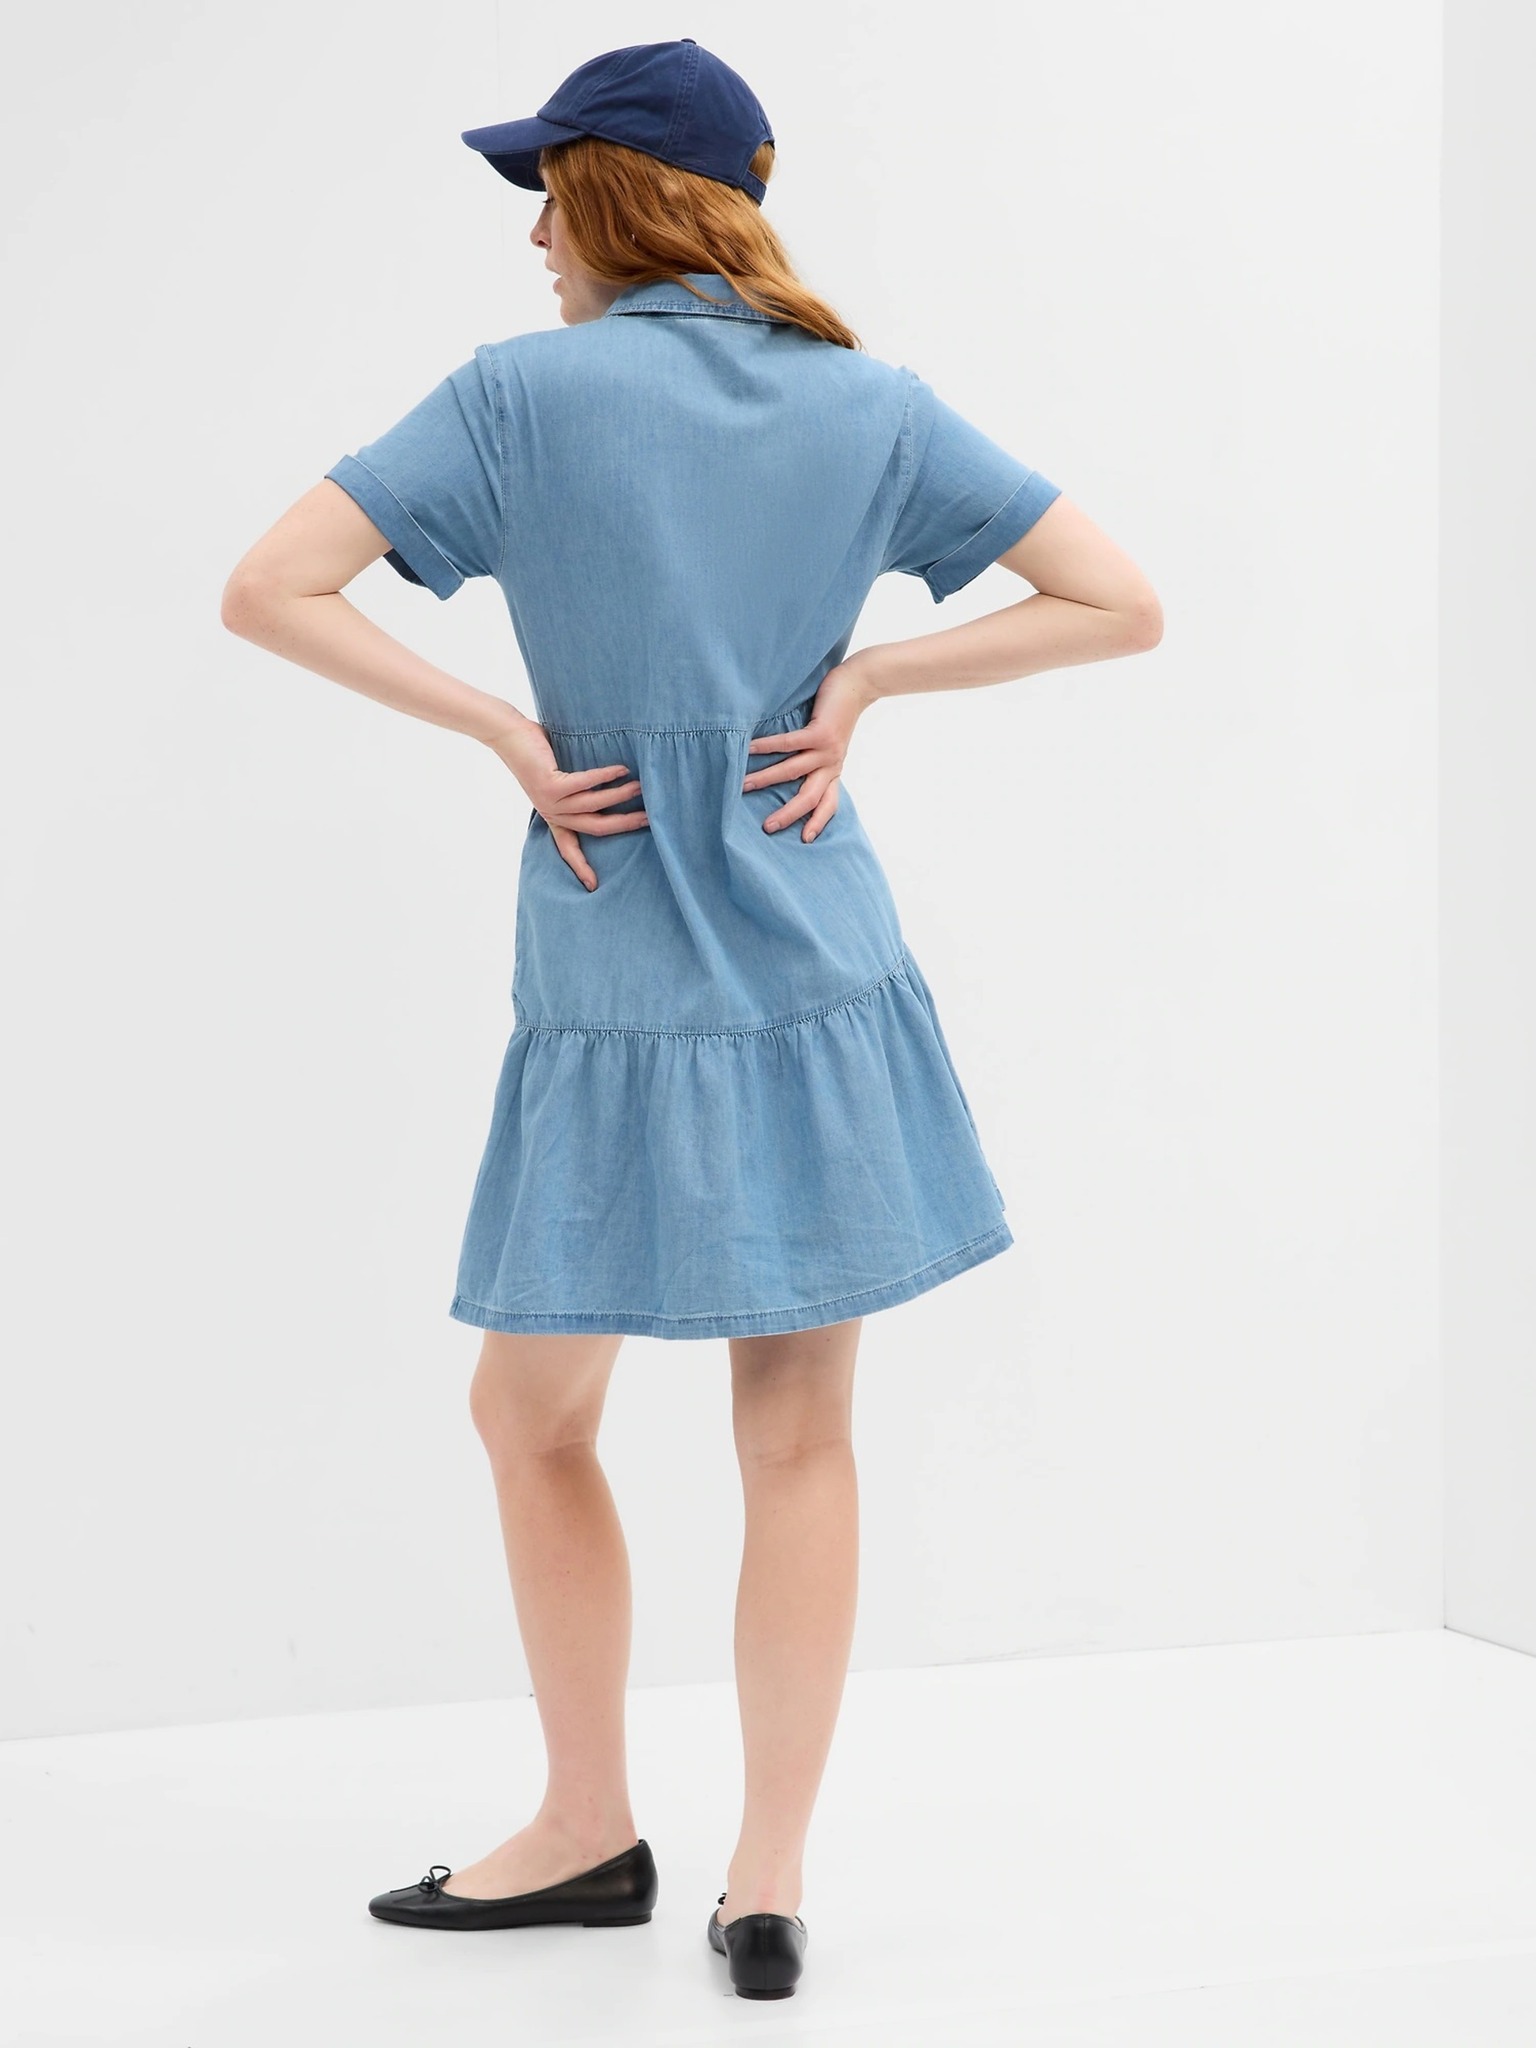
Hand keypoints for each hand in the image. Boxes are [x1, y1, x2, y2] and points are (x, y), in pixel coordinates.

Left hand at [490, 714, 648, 891]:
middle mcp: (552, 813)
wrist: (508, 737)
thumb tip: (617, 786)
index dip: (581, 867)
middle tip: (649, 821)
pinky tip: (622, 770)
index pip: (568, 848)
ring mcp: (550, 801)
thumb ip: (578, 790)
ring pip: (594, 805)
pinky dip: (606, 777)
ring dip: (621, 796)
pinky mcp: (550, 786)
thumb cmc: (536, 754)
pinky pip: (585, 783)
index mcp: (553, 816)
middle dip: (624, 825)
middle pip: (595, 828)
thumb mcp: (557, 780)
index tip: (593, 886)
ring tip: (641, 788)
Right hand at [742, 649, 884, 841]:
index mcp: (833, 770)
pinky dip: (768, 747)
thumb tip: (783, 770)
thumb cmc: (837, 713)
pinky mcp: (821, 732)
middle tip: (767, 827)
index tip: (805, 840)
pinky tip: (750, 748)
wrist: (859, 685)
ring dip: (767, 779)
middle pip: (810, 798)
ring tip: (744, 786)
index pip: (828, 803)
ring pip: (794, 772)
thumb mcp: (827, 743)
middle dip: (789, 814)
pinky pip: (790, 744)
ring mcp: (827, 750)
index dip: (818, 822)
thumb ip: (811, 758)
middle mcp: (831, 764)